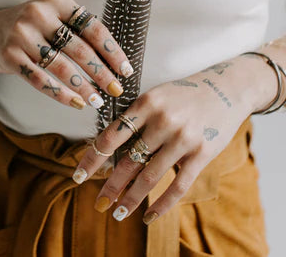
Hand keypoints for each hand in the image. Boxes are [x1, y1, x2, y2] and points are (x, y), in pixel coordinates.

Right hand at [0, 0, 132, 109]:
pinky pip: (41, 80)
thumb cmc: (33, 27)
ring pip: (60, 67)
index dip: (111, 51)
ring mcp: (22, 35)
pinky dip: (61, 95)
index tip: (126, 70)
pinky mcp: (9, 55)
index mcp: (57, 1)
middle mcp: (39, 14)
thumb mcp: (54, 16)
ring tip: (97, 101)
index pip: (92, 27)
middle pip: (79, 49)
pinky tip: (76, 103)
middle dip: (101, 73)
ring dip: (83, 87)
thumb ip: (78, 30)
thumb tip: (113, 62)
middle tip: (116, 90)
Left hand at [71, 55, 268, 221]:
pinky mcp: (202, 154)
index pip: (111, 136)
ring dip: (131, 199)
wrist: (226, 88)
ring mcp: (183, 139)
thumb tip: (110, 149)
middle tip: (98, 203)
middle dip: (110, 186)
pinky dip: (161, 205)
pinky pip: (177, 186)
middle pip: (128, 161)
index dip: (92, 159)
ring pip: (149, 177)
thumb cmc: (184, 94)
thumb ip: (136, 118)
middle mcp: (163, 121)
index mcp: (146, 103)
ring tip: (118, 213)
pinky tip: (148, 216)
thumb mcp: (156, 95)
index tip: (78, 176)